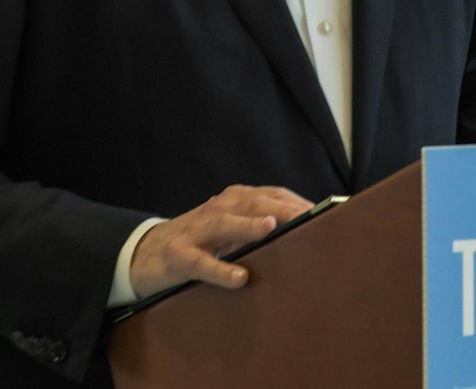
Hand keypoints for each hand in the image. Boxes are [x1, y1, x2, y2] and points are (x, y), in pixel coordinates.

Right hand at [129, 185, 313, 294]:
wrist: (146, 252)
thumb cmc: (201, 241)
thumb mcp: (232, 230)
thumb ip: (262, 229)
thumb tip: (307, 237)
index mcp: (234, 200)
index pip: (273, 196)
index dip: (299, 203)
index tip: (329, 213)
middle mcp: (218, 209)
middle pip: (253, 203)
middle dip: (283, 210)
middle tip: (313, 218)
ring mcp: (196, 231)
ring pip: (225, 224)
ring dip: (248, 225)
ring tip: (271, 227)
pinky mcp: (180, 256)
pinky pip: (201, 263)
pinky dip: (221, 270)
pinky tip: (239, 278)